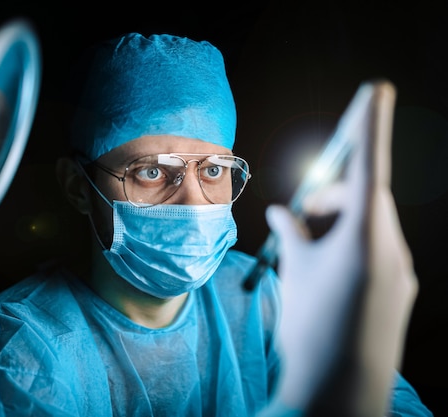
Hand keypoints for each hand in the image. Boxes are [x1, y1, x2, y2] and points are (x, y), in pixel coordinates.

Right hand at [264, 80, 418, 415]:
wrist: (340, 394)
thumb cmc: (310, 326)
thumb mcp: (294, 272)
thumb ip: (292, 234)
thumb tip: (285, 215)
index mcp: (364, 235)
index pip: (367, 166)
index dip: (367, 126)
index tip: (375, 90)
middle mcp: (391, 246)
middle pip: (364, 197)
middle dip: (331, 197)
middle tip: (298, 216)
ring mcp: (400, 270)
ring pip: (368, 225)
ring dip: (337, 226)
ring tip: (304, 254)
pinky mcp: (399, 290)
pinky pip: (375, 252)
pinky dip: (348, 248)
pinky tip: (324, 275)